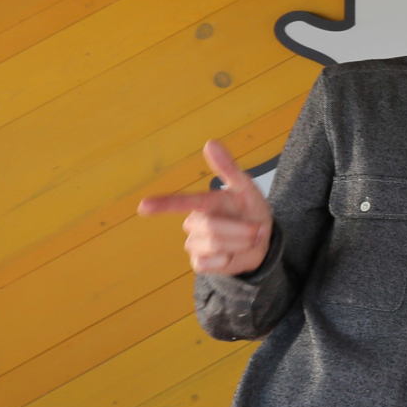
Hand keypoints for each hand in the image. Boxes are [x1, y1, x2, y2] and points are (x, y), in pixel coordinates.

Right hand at [137, 140, 272, 275]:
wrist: (263, 241)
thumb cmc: (251, 212)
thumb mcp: (246, 188)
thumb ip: (228, 168)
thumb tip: (209, 142)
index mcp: (204, 203)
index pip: (181, 201)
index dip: (163, 204)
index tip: (143, 207)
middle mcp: (194, 223)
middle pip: (212, 227)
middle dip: (240, 229)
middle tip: (254, 229)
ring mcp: (195, 245)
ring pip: (214, 245)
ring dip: (239, 244)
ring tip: (245, 241)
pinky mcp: (199, 264)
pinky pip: (211, 264)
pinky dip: (230, 261)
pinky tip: (233, 256)